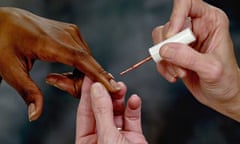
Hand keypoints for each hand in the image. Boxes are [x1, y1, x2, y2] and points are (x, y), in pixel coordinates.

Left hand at [0, 7, 118, 120]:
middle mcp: (66, 34)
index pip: (81, 60)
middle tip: (61, 87)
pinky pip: (84, 54)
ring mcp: (71, 32)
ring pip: (87, 60)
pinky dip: (80, 66)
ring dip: (80, 75)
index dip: (98, 75)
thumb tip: (35, 114)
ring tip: (57, 79)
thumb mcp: (10, 69)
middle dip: (82, 82)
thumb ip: (27, 92)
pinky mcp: (73, 33)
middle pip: (87, 64)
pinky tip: (65, 70)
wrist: (7, 21)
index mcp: (49, 42)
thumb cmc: (5, 42)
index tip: (113, 87)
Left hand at [75, 77, 146, 143]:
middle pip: (101, 109)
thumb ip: (102, 112)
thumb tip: (97, 90)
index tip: (90, 76)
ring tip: (121, 86)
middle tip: (108, 78)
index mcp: (87, 141)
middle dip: (106, 93)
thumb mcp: (107, 136)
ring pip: (117, 112)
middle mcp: (101, 137)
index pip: (84, 112)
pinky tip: (134, 100)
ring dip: (119, 97)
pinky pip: (132, 118)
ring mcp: (118, 136)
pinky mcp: (134, 136)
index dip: (87, 93)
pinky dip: (133, 107)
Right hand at [152, 0, 239, 120]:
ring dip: (166, 61)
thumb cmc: (225, 80)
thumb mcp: (211, 68)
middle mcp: (194, 28)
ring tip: (180, 72)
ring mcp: (183, 41)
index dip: (176, 17)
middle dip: (169, 49)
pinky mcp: (174, 53)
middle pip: (168, 26)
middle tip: (179, 65)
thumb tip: (164, 50)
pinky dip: (164, 68)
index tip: (172, 37)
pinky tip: (176, 76)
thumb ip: (188, 57)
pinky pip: (158, 56)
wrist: (221, 96)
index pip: (187, 3)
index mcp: (210, 21)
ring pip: (160, 41)